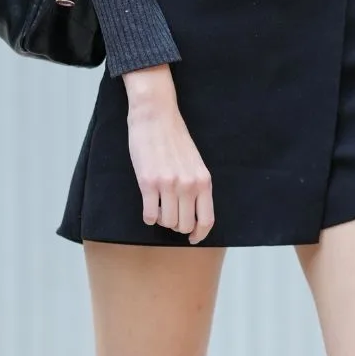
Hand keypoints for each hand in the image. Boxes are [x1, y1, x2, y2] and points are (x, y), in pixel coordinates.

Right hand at [123, 68, 214, 243]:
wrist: (156, 116)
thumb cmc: (174, 138)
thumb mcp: (195, 162)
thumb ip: (197, 185)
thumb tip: (194, 213)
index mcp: (203, 180)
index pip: (207, 220)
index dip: (200, 234)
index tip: (193, 239)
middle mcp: (188, 185)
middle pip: (185, 225)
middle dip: (177, 226)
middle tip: (170, 216)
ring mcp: (168, 185)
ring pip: (167, 222)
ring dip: (162, 220)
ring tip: (158, 207)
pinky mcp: (147, 182)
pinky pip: (149, 215)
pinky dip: (148, 216)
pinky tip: (148, 207)